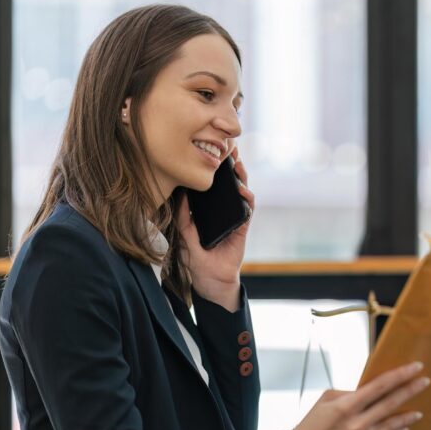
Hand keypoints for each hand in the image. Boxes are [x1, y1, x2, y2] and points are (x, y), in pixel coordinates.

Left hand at [176, 145, 254, 310]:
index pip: (210, 186)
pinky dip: (247, 199)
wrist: (212, 280)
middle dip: (229, 166)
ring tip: (237, 163)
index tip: (209, 153)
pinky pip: (248, 209)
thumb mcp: (185, 236)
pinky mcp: (243, 226)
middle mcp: (222, 211)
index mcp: (207, 211)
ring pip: (240, 192)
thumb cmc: (197, 260)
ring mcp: (234, 217)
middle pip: (228, 184)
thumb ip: (184, 217)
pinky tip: (243, 190)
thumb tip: (182, 195)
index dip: (212, 171)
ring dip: (241, 177)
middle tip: (228, 149)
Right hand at [290, 362, 430, 429]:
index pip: (380, 386)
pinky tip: (403, 426)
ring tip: (418, 409)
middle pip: (392, 403)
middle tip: (425, 381)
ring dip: (408, 415)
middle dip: (411, 389)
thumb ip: (350, 394)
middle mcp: (358, 425)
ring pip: (394, 424)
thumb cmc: (312, 426)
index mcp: (346, 407)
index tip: (415, 367)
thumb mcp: (325, 401)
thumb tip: (371, 391)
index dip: (400, 375)